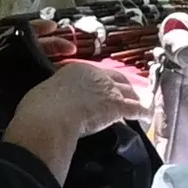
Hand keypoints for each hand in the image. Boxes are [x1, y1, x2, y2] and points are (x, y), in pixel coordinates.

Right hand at [3, 60, 149, 178]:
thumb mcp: (47, 92)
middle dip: (123, 87)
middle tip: (126, 94)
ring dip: (135, 98)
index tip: (102, 89)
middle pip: (117, 79)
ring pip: (129, 92)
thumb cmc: (40, 107)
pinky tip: (147, 116)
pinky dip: (143, 113)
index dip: (102, 83)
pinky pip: (135, 109)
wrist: (49, 118)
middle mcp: (96, 75)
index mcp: (78, 69)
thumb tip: (55, 99)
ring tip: (138, 104)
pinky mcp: (117, 107)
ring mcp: (109, 90)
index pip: (97, 74)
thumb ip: (57, 92)